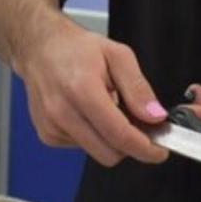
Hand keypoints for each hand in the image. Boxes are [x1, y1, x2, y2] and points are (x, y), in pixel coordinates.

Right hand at [15, 19, 168, 166]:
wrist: (40, 49)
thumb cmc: (76, 49)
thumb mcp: (119, 56)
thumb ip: (138, 88)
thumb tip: (154, 116)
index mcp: (82, 90)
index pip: (118, 134)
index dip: (145, 148)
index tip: (160, 151)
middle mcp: (62, 112)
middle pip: (108, 153)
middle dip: (131, 145)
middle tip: (141, 127)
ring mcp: (51, 126)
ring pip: (97, 152)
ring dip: (112, 140)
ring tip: (111, 110)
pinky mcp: (47, 135)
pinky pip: (83, 147)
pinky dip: (95, 136)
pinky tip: (92, 114)